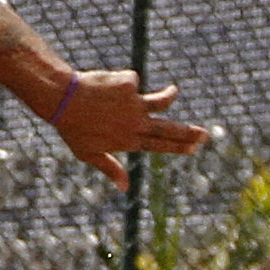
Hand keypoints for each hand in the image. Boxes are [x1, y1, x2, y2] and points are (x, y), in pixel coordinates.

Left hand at [47, 71, 206, 185]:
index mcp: (128, 141)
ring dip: (169, 96)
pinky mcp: (129, 84)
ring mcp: (134, 104)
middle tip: (205, 135)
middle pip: (168, 129)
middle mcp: (135, 124)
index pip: (159, 146)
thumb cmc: (74, 128)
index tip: (194, 148)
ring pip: (161, 101)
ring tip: (174, 91)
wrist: (63, 100)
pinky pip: (131, 81)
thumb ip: (110, 169)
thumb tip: (125, 188)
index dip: (178, 147)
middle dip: (188, 133)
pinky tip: (104, 84)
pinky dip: (120, 82)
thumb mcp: (89, 154)